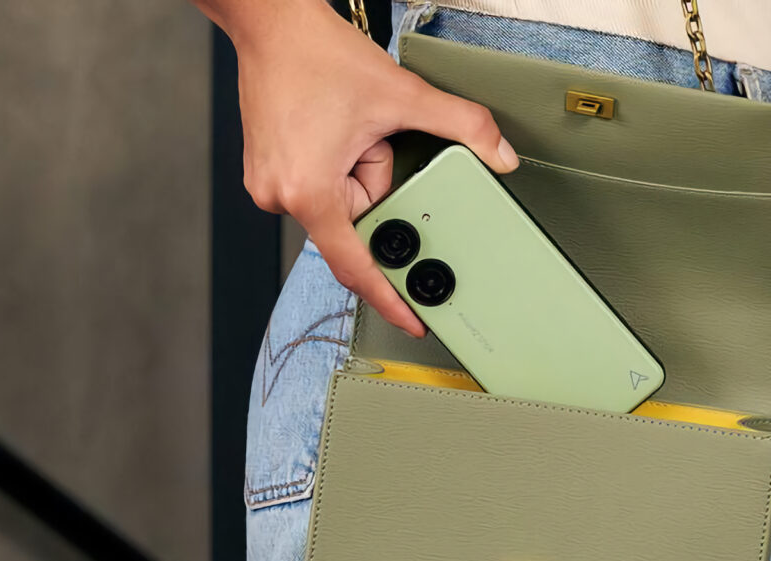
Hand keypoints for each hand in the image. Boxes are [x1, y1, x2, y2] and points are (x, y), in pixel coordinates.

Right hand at [206, 0, 518, 336]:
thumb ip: (462, 126)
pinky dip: (340, 161)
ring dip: (358, 165)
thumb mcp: (403, 95)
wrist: (271, 23)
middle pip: (359, 219)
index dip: (391, 297)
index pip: (358, 264)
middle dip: (377, 178)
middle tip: (365, 135)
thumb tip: (500, 155)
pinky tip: (332, 125)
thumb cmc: (316, 55)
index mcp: (309, 193)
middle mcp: (281, 198)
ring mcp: (271, 186)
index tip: (414, 320)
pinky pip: (324, 185)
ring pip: (343, 200)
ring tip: (345, 122)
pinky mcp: (270, 172)